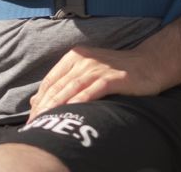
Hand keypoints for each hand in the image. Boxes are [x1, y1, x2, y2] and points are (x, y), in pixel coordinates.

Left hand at [27, 45, 162, 120]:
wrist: (149, 64)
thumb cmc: (116, 71)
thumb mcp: (87, 72)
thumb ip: (63, 83)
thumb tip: (35, 101)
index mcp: (74, 56)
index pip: (50, 80)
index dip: (39, 99)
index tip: (32, 117)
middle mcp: (84, 60)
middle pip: (58, 86)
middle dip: (44, 106)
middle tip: (35, 124)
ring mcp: (98, 68)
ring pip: (71, 88)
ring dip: (57, 105)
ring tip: (47, 121)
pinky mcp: (113, 78)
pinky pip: (92, 91)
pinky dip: (80, 100)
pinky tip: (71, 111)